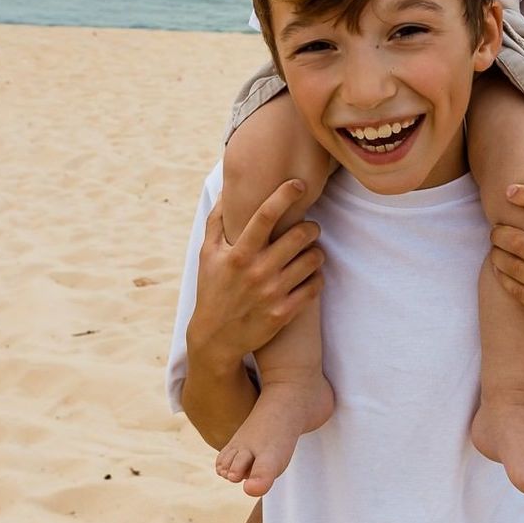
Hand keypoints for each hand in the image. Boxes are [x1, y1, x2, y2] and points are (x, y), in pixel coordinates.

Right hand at [187, 180, 322, 366]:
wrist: (216, 338)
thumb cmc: (212, 290)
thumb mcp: (206, 255)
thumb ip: (216, 221)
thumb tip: (224, 191)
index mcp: (238, 253)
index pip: (265, 216)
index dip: (285, 195)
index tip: (298, 184)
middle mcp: (257, 271)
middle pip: (300, 235)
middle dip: (311, 227)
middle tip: (309, 229)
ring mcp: (272, 293)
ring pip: (313, 259)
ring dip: (317, 252)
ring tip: (311, 252)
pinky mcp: (284, 312)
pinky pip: (315, 286)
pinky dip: (317, 277)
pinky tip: (309, 276)